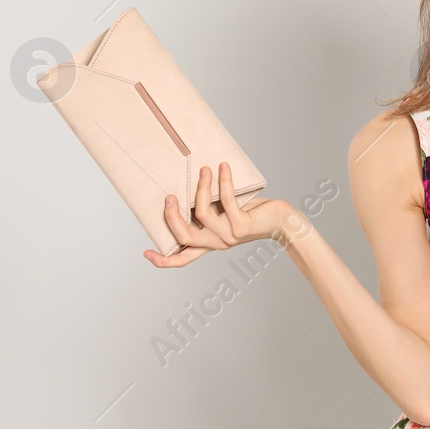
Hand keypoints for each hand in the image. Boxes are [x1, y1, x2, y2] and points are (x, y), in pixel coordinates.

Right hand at [143, 162, 295, 267]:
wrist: (283, 221)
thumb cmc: (254, 213)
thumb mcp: (227, 212)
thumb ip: (211, 207)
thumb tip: (192, 180)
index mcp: (211, 243)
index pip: (184, 258)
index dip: (164, 260)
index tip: (146, 254)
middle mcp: (218, 243)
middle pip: (185, 237)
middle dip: (172, 217)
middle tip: (169, 196)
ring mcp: (230, 236)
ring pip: (202, 214)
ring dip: (202, 188)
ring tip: (205, 169)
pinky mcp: (242, 227)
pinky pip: (227, 202)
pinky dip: (223, 182)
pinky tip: (223, 168)